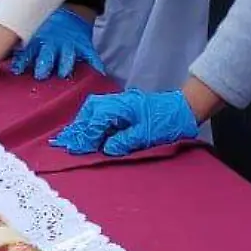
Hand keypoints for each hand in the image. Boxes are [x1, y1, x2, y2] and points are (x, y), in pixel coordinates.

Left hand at [12, 8, 101, 79]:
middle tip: (40, 74)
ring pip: (67, 56)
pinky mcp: (83, 45)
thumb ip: (14, 47)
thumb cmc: (43, 28)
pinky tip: (98, 72)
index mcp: (37, 42)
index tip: (16, 70)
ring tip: (64, 73)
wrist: (68, 10)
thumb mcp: (29, 34)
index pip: (27, 53)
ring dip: (65, 64)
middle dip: (44, 64)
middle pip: (47, 55)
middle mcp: (52, 44)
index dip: (22, 61)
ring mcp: (69, 45)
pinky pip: (91, 56)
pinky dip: (95, 63)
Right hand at [51, 90, 197, 155]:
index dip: (84, 137)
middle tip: (65, 143)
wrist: (185, 108)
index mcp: (122, 107)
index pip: (96, 121)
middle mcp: (118, 102)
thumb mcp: (147, 136)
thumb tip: (105, 148)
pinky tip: (89, 131)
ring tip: (73, 139)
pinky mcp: (125, 106)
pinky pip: (102, 112)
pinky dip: (92, 121)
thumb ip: (124, 141)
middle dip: (78, 128)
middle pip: (90, 112)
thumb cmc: (168, 123)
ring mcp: (121, 102)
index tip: (74, 149)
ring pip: (94, 110)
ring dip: (84, 124)